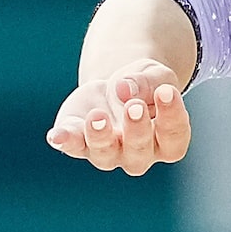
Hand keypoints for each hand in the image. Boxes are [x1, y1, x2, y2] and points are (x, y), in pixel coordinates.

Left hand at [47, 61, 191, 174]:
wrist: (120, 87)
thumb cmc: (147, 87)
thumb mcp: (156, 76)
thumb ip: (147, 82)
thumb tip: (124, 88)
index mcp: (166, 141)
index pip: (173, 138)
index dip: (172, 117)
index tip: (166, 91)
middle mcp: (138, 154)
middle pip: (139, 153)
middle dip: (136, 130)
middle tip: (134, 106)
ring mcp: (107, 152)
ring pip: (104, 155)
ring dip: (100, 138)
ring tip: (97, 117)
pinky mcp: (79, 141)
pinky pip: (71, 146)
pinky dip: (65, 141)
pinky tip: (57, 136)